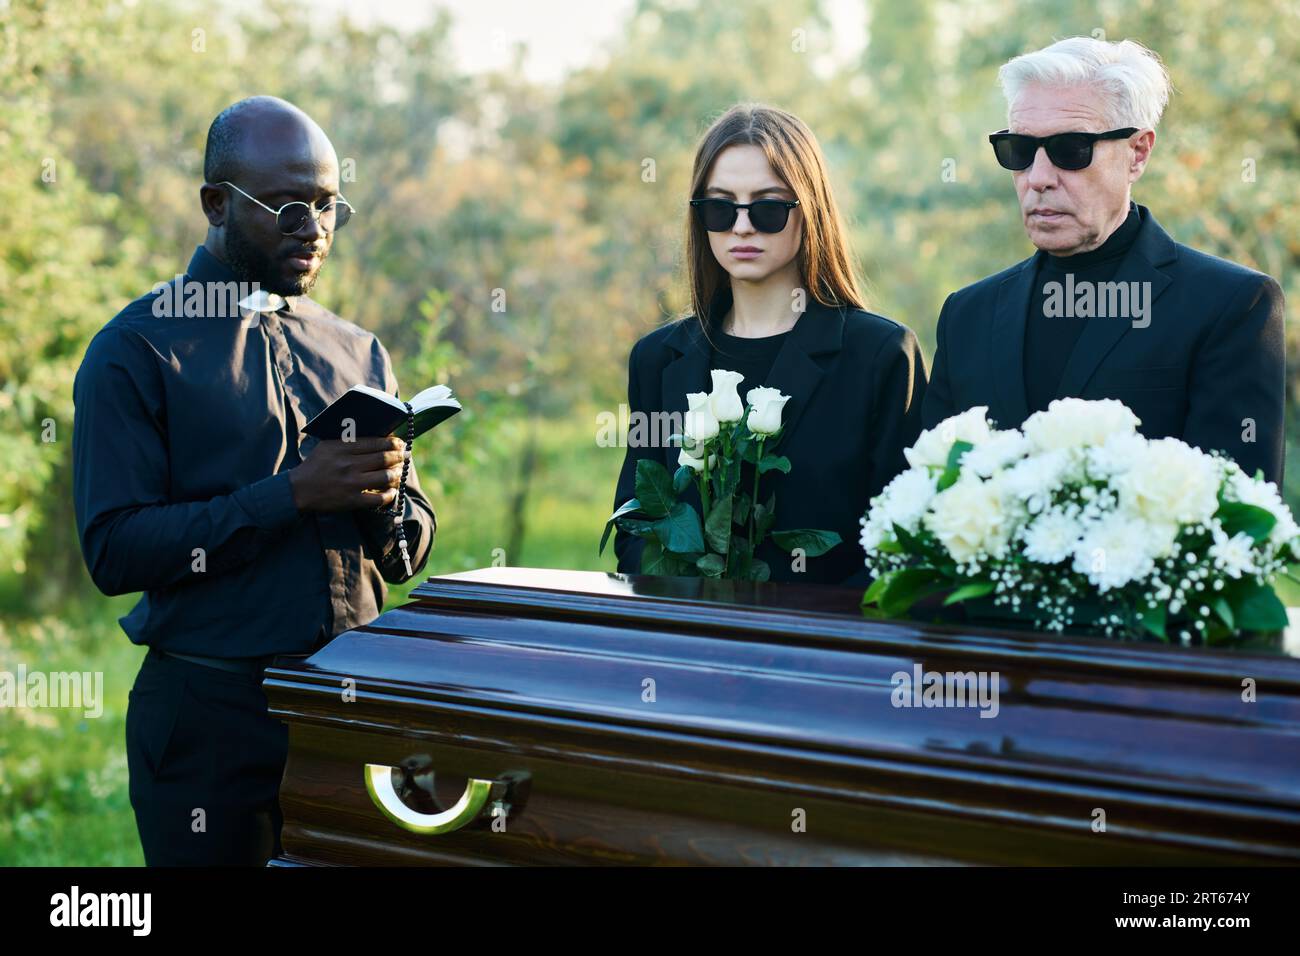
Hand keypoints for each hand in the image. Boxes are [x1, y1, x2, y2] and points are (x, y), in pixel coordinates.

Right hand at [289, 436, 407, 512]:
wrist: (299, 490)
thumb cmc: (315, 466)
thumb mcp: (328, 445)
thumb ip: (348, 439)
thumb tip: (376, 435)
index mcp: (343, 448)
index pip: (376, 442)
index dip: (393, 442)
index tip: (400, 443)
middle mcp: (349, 464)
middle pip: (384, 458)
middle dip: (399, 456)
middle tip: (405, 455)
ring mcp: (352, 483)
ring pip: (386, 477)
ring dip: (397, 474)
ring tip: (399, 472)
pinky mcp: (352, 500)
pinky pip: (379, 498)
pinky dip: (390, 494)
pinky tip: (392, 491)